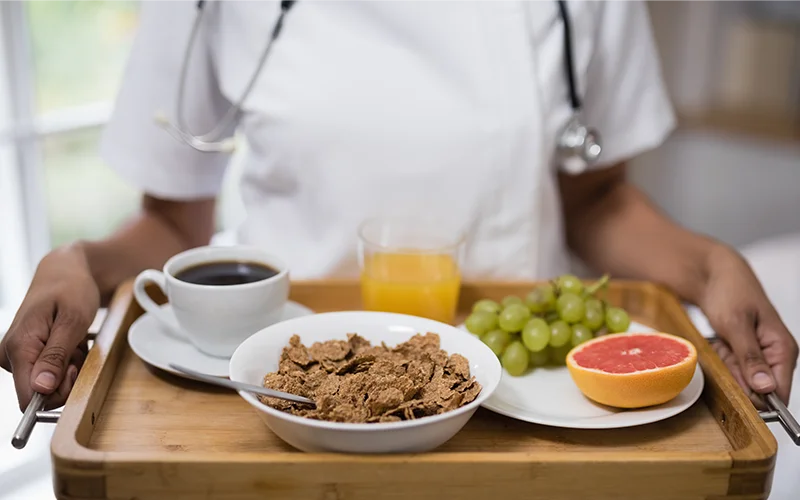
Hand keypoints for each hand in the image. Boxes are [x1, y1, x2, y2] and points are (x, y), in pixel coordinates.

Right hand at [0, 244, 99, 410]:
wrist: (65, 272)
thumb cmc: (72, 289)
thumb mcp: (73, 320)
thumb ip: (56, 355)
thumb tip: (41, 388)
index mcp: (18, 347)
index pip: (28, 396)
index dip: (57, 392)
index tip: (73, 370)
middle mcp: (10, 354)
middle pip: (42, 393)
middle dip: (68, 376)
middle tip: (78, 349)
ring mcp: (16, 355)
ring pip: (50, 383)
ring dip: (70, 366)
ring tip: (75, 340)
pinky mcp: (26, 354)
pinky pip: (50, 372)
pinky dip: (67, 360)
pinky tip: (71, 342)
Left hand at [699, 246, 797, 406]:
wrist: (713, 274)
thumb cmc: (729, 292)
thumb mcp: (735, 324)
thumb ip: (750, 357)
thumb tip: (766, 388)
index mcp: (783, 350)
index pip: (779, 393)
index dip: (756, 398)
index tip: (735, 387)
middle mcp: (774, 356)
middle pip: (755, 389)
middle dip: (734, 375)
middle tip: (726, 348)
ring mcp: (758, 355)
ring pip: (740, 379)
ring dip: (725, 364)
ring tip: (723, 339)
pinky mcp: (743, 353)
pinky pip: (729, 367)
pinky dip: (720, 357)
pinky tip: (719, 340)